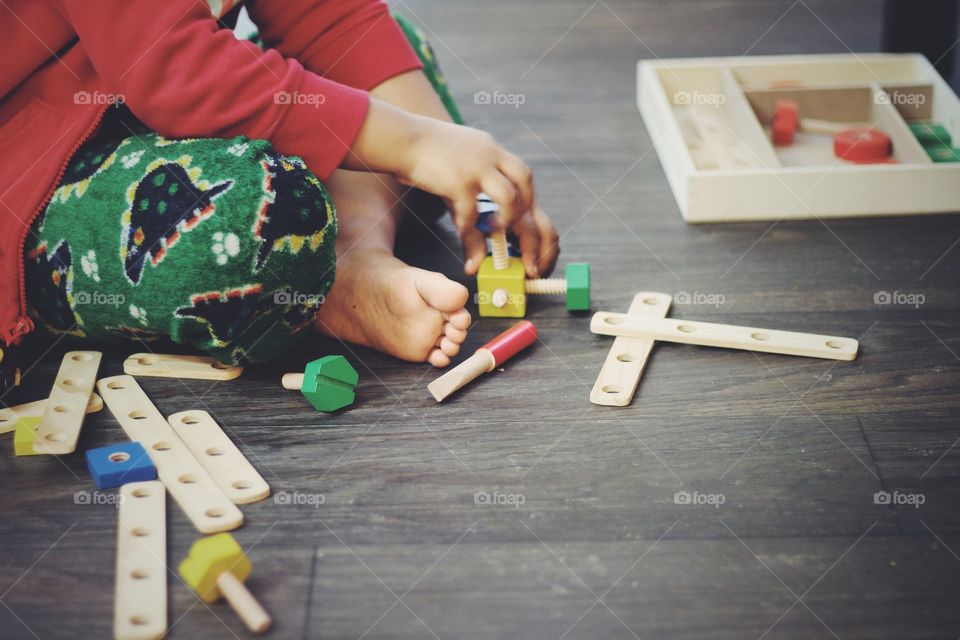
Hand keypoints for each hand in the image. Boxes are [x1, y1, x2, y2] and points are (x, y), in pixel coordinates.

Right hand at [345, 99, 555, 275]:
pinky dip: (469, 231)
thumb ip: (473, 194)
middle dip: (527, 217)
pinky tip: (463, 236)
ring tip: (494, 233)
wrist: (399, 138)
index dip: (529, 205)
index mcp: (493, 151)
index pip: (524, 177)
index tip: (528, 230)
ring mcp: (476, 166)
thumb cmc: (425, 158)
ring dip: (506, 221)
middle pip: (526, 185)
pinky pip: (472, 213)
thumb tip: (482, 225)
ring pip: (509, 198)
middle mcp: (491, 155)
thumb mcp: (456, 169)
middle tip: (520, 242)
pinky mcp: (458, 180)